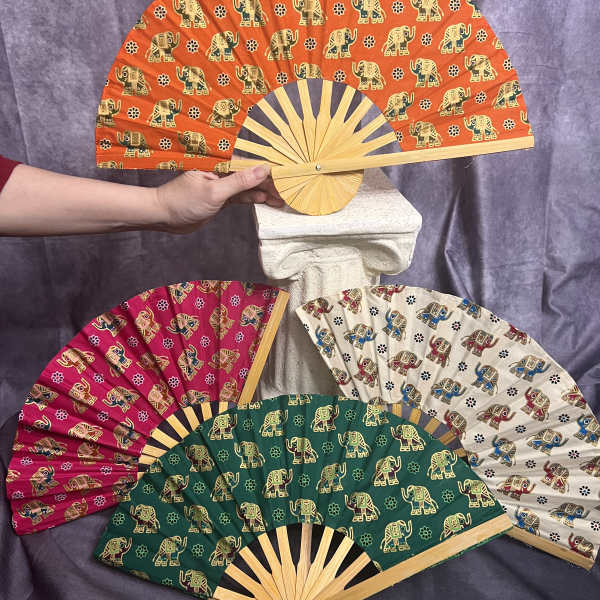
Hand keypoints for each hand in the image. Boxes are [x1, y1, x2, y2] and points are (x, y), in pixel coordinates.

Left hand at [154, 165, 283, 233]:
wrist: (164, 217)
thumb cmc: (183, 201)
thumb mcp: (214, 192)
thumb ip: (239, 182)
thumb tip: (263, 170)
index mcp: (219, 162)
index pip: (249, 162)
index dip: (268, 167)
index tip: (286, 172)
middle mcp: (222, 171)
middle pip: (251, 173)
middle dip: (270, 181)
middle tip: (290, 188)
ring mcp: (222, 185)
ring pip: (248, 186)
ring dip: (264, 191)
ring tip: (283, 196)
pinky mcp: (221, 198)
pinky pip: (241, 196)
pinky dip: (253, 198)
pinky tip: (267, 199)